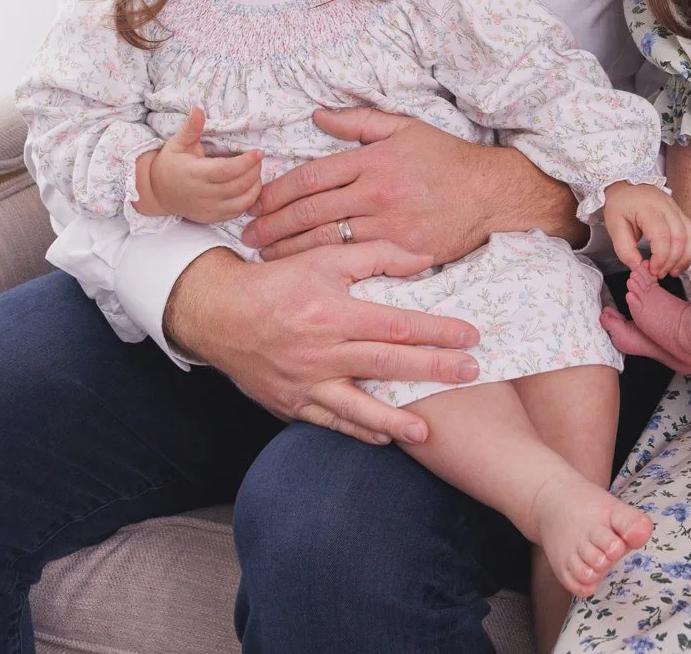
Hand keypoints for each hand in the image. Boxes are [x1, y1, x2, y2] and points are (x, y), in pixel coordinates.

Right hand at [138, 107, 261, 223]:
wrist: (158, 193)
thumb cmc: (170, 164)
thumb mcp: (177, 143)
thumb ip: (191, 128)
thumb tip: (198, 108)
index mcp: (195, 174)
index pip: (226, 171)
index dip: (246, 162)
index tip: (259, 152)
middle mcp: (202, 194)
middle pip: (238, 186)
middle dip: (254, 171)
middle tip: (258, 158)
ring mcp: (208, 209)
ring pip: (242, 201)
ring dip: (255, 186)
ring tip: (255, 171)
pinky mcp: (212, 218)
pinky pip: (238, 212)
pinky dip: (249, 199)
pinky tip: (249, 185)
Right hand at [162, 242, 482, 444]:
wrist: (218, 314)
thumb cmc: (277, 281)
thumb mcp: (323, 257)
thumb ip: (377, 255)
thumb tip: (426, 259)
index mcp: (332, 313)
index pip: (397, 324)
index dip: (437, 331)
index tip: (470, 336)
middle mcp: (320, 352)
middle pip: (386, 364)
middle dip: (433, 370)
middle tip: (471, 374)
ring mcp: (304, 382)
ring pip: (356, 406)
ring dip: (394, 420)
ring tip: (426, 432)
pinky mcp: (290, 403)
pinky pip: (329, 422)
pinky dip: (357, 430)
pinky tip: (383, 436)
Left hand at [241, 107, 580, 261]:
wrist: (491, 193)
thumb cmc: (447, 159)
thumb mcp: (405, 128)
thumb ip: (358, 122)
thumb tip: (318, 116)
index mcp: (371, 160)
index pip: (309, 177)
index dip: (276, 192)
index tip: (255, 203)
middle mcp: (375, 192)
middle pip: (308, 212)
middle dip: (272, 225)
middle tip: (247, 236)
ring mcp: (388, 225)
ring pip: (325, 241)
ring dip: (290, 250)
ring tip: (266, 257)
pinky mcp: (403, 251)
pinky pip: (355, 262)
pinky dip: (326, 267)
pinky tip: (308, 272)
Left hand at [602, 182, 690, 275]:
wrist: (625, 187)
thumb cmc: (620, 206)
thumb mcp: (614, 227)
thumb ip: (625, 249)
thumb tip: (638, 267)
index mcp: (648, 208)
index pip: (662, 235)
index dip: (660, 257)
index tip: (652, 270)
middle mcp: (666, 206)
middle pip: (679, 236)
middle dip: (672, 260)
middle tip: (660, 273)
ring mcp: (676, 208)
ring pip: (690, 234)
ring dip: (685, 257)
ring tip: (673, 271)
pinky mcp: (680, 213)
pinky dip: (689, 249)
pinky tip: (680, 261)